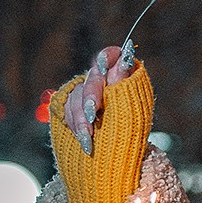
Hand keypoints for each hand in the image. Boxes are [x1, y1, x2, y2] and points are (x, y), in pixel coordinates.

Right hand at [62, 40, 136, 154]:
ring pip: (76, 96)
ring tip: (88, 138)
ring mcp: (84, 91)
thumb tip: (125, 59)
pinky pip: (67, 110)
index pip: (111, 55)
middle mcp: (100, 79)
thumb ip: (126, 82)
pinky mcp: (72, 106)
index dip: (106, 57)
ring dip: (81, 118)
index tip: (103, 66)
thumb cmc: (132, 124)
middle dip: (90, 97)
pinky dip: (74, 125)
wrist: (120, 147)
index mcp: (119, 74)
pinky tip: (82, 139)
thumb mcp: (134, 106)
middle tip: (92, 113)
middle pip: (92, 79)